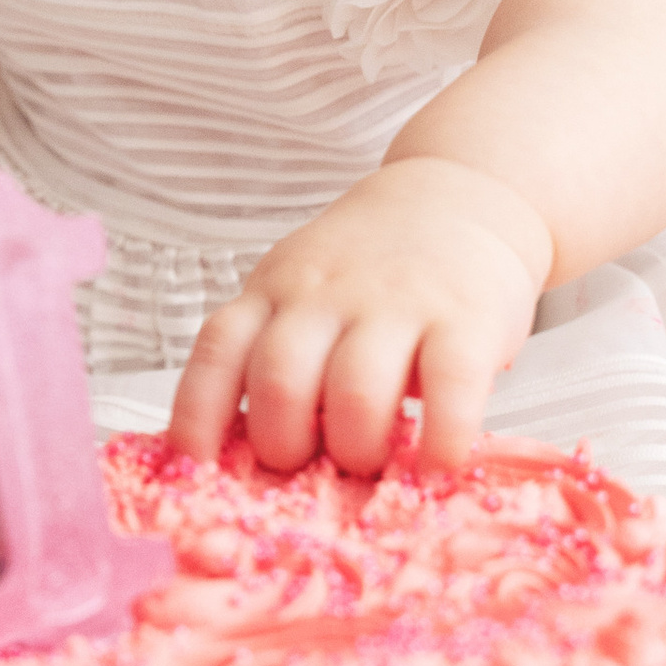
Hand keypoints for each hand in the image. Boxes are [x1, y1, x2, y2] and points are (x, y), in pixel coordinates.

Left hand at [168, 157, 550, 478]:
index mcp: (273, 291)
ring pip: (354, 394)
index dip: (198, 415)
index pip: (219, 349)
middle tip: (311, 468)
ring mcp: (397, 304)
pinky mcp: (467, 319)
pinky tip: (437, 463)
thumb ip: (274, 353)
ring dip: (357, 449)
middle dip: (285, 447)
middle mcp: (325, 295)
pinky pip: (449, 392)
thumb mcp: (301, 289)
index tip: (200, 467)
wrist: (460, 197)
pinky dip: (441, 441)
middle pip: (280, 381)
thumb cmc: (370, 270)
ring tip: (372, 465)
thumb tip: (246, 458)